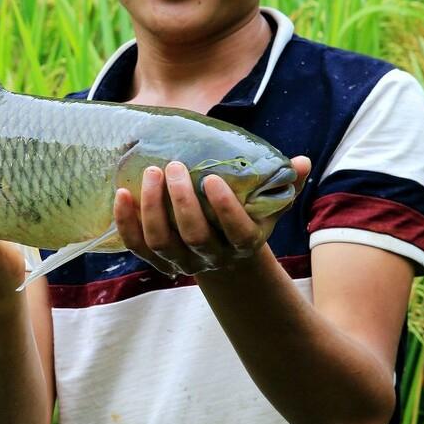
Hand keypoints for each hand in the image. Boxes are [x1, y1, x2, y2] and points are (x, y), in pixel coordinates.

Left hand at [114, 156, 310, 275]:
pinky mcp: (157, 261)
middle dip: (181, 201)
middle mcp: (212, 257)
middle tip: (174, 166)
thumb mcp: (269, 205)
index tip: (213, 179)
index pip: (236, 231)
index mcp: (244, 243)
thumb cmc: (247, 219)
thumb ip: (287, 185)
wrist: (224, 256)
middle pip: (194, 235)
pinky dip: (126, 223)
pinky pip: (137, 246)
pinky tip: (121, 194)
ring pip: (161, 242)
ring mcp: (181, 262)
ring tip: (150, 173)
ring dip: (152, 208)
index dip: (225, 208)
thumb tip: (302, 161)